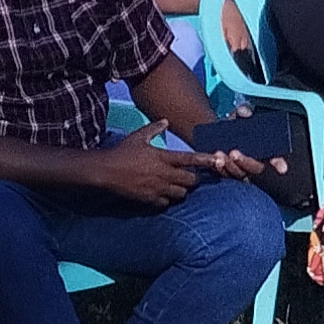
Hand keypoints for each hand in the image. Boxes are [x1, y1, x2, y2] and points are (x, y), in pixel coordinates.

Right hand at [86, 121, 211, 205]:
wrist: (106, 172)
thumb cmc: (122, 152)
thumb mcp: (138, 137)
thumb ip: (154, 129)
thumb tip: (165, 121)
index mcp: (163, 158)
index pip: (190, 159)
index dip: (205, 160)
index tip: (217, 160)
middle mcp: (163, 174)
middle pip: (190, 181)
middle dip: (193, 179)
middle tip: (191, 176)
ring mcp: (157, 188)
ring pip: (181, 193)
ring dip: (182, 189)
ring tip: (177, 185)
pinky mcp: (150, 199)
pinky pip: (166, 202)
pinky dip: (168, 198)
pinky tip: (163, 194)